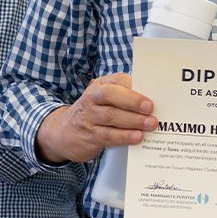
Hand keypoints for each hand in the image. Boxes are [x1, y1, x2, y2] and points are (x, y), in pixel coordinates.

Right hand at [34, 74, 156, 164]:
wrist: (64, 133)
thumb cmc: (94, 113)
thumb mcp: (104, 100)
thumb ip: (124, 97)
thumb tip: (153, 101)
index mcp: (100, 85)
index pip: (117, 80)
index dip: (133, 86)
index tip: (151, 93)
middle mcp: (92, 98)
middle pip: (111, 95)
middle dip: (132, 101)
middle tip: (150, 108)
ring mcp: (89, 117)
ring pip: (111, 116)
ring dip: (133, 120)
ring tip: (150, 124)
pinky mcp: (89, 136)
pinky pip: (107, 135)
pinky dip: (124, 136)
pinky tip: (136, 137)